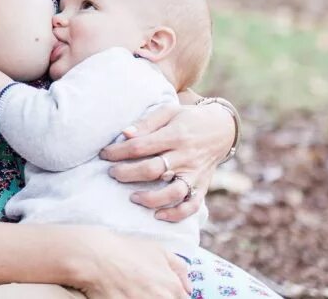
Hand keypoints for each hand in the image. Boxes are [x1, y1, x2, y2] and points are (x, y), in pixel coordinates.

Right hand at [66, 227, 190, 297]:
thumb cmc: (125, 251)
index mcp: (172, 288)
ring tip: (135, 292)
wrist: (94, 256)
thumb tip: (189, 288)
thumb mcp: (158, 250)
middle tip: (144, 290)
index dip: (173, 296)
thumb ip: (179, 269)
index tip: (162, 292)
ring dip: (145, 298)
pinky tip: (126, 295)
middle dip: (159, 298)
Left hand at [99, 102, 233, 221]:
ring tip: (132, 197)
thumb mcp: (169, 111)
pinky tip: (158, 215)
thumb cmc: (188, 118)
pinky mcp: (202, 186)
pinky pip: (192, 206)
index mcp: (175, 135)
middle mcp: (186, 156)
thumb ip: (147, 122)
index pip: (141, 146)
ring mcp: (195, 174)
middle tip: (112, 173)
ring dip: (151, 198)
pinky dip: (176, 214)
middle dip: (128, 174)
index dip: (119, 151)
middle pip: (153, 170)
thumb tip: (125, 134)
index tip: (104, 154)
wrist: (223, 129)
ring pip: (173, 193)